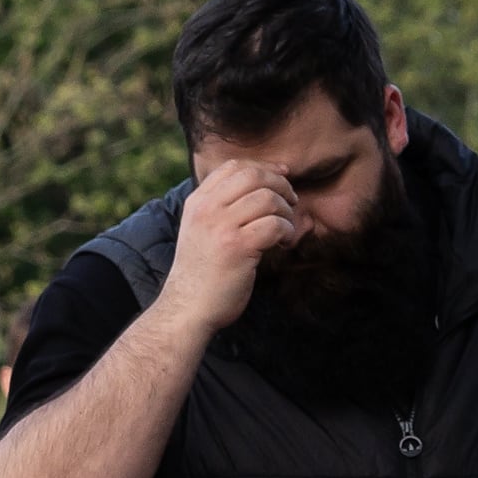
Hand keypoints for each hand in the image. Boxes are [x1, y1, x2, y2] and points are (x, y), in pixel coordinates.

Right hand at [156, 158, 301, 333]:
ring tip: (285, 230)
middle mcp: (207, 210)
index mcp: (197, 203)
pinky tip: (283, 244)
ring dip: (286, 212)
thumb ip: (220, 211)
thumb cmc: (200, 277)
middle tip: (291, 203)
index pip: (233, 166)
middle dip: (280, 185)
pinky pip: (274, 224)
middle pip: (253, 175)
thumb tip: (262, 191)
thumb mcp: (200, 233)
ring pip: (267, 198)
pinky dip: (286, 232)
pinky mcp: (238, 247)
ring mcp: (221, 227)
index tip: (282, 177)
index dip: (264, 168)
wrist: (187, 310)